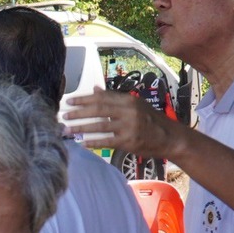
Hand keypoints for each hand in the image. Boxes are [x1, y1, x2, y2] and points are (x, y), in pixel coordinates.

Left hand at [61, 89, 182, 158]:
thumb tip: (94, 90)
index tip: (69, 101)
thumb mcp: (134, 105)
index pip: (101, 97)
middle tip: (64, 115)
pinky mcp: (129, 141)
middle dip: (79, 112)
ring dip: (81, 128)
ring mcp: (129, 126)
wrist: (169, 137)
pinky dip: (93, 141)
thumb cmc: (150, 120)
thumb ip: (114, 98)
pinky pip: (107, 141)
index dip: (84, 99)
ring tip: (67, 130)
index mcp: (128, 100)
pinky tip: (82, 142)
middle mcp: (128, 111)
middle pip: (98, 110)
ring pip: (100, 126)